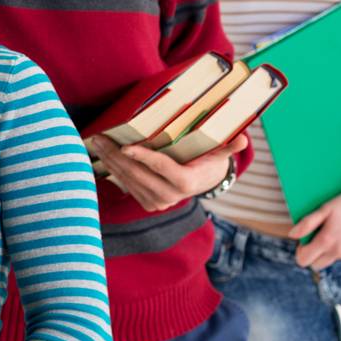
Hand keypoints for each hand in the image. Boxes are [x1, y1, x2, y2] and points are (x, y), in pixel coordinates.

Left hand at [89, 133, 247, 211]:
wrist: (204, 182)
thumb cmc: (209, 160)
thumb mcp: (219, 153)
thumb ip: (228, 147)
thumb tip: (244, 137)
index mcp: (187, 181)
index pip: (161, 167)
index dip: (143, 156)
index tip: (125, 145)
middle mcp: (171, 195)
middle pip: (139, 174)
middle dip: (116, 155)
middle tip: (99, 137)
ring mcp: (158, 202)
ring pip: (129, 180)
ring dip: (110, 162)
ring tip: (96, 144)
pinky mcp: (149, 203)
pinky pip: (127, 186)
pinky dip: (114, 171)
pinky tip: (103, 157)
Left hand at [289, 182, 340, 268]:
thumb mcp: (325, 209)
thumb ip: (307, 224)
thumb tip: (292, 235)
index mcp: (327, 242)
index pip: (304, 261)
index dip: (300, 251)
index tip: (303, 239)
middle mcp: (339, 252)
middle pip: (316, 265)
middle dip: (312, 254)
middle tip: (315, 236)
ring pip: (332, 259)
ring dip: (327, 250)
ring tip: (333, 229)